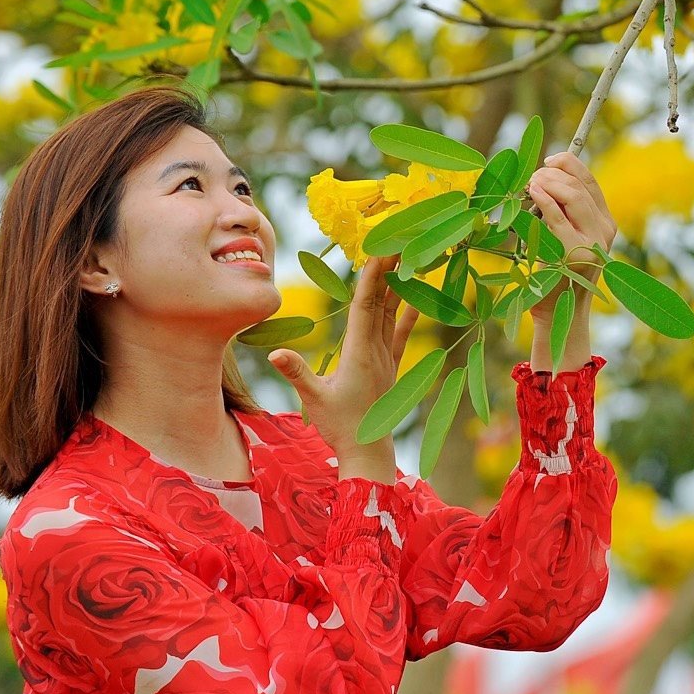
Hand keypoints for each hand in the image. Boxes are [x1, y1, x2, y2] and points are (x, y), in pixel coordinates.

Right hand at [267, 253, 420, 475]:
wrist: (369, 452)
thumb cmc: (340, 426)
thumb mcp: (314, 399)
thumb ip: (297, 374)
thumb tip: (275, 354)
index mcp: (359, 353)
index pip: (365, 306)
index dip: (371, 278)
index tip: (378, 252)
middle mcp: (376, 350)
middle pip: (382, 303)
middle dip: (387, 272)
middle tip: (396, 242)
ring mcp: (386, 359)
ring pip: (392, 315)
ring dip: (397, 288)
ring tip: (406, 261)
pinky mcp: (390, 369)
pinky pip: (400, 336)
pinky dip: (408, 317)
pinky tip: (418, 302)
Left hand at [524, 151, 616, 318]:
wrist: (560, 312)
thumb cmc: (556, 273)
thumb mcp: (567, 237)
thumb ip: (565, 212)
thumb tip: (545, 175)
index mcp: (605, 223)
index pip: (590, 181)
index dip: (569, 163)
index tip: (548, 160)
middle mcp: (604, 230)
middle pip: (579, 186)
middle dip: (552, 174)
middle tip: (532, 178)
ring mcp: (593, 241)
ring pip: (572, 195)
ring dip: (547, 183)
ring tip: (531, 186)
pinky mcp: (576, 252)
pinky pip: (557, 216)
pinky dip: (543, 199)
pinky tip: (533, 193)